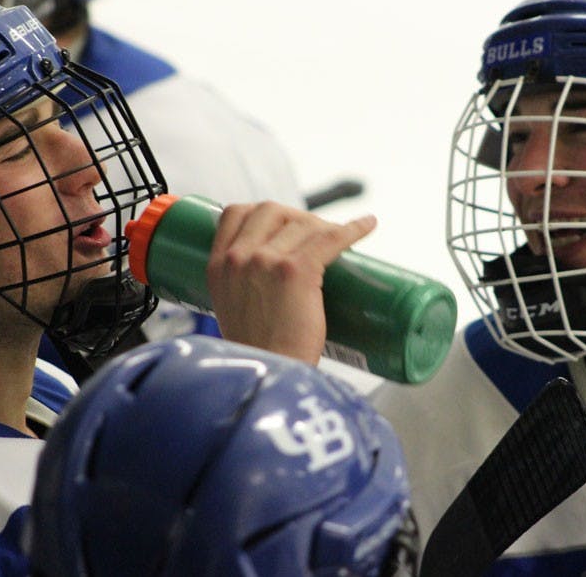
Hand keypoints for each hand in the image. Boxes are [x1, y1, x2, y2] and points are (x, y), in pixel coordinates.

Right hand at [206, 201, 375, 365]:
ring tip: (338, 239)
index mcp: (217, 266)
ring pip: (303, 223)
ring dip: (324, 227)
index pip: (234, 213)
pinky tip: (367, 225)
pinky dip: (353, 229)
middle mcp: (238, 258)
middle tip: (314, 234)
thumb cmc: (259, 353)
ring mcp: (266, 261)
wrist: (270, 375)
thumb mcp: (231, 311)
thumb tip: (273, 275)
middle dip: (296, 216)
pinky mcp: (296, 270)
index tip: (281, 222)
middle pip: (271, 210)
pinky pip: (330, 238)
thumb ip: (243, 286)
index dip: (262, 212)